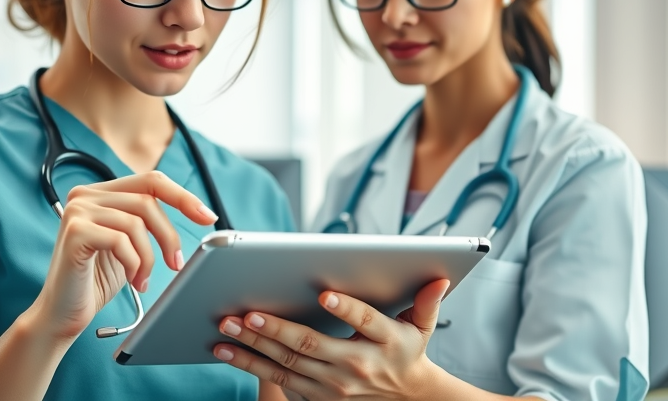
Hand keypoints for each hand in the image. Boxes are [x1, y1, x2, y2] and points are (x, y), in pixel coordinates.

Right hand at [26, 171, 217, 342]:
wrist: (62, 314)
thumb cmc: (97, 281)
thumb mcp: (130, 245)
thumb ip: (148, 221)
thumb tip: (198, 210)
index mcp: (100, 193)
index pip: (151, 181)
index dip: (183, 196)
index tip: (208, 217)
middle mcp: (85, 194)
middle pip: (147, 201)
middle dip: (168, 235)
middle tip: (175, 264)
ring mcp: (77, 210)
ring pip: (136, 222)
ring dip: (149, 257)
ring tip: (143, 280)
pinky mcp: (74, 231)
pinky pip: (121, 240)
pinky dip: (133, 263)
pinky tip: (130, 280)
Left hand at [215, 279, 450, 400]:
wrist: (406, 400)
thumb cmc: (407, 352)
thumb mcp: (423, 328)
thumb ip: (427, 303)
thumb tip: (439, 278)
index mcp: (385, 342)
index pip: (366, 322)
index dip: (347, 309)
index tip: (326, 295)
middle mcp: (356, 365)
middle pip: (312, 345)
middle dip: (277, 329)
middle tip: (249, 313)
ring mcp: (333, 386)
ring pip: (287, 364)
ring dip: (254, 347)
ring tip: (228, 329)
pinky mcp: (317, 397)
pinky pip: (278, 380)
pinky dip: (251, 365)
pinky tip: (229, 350)